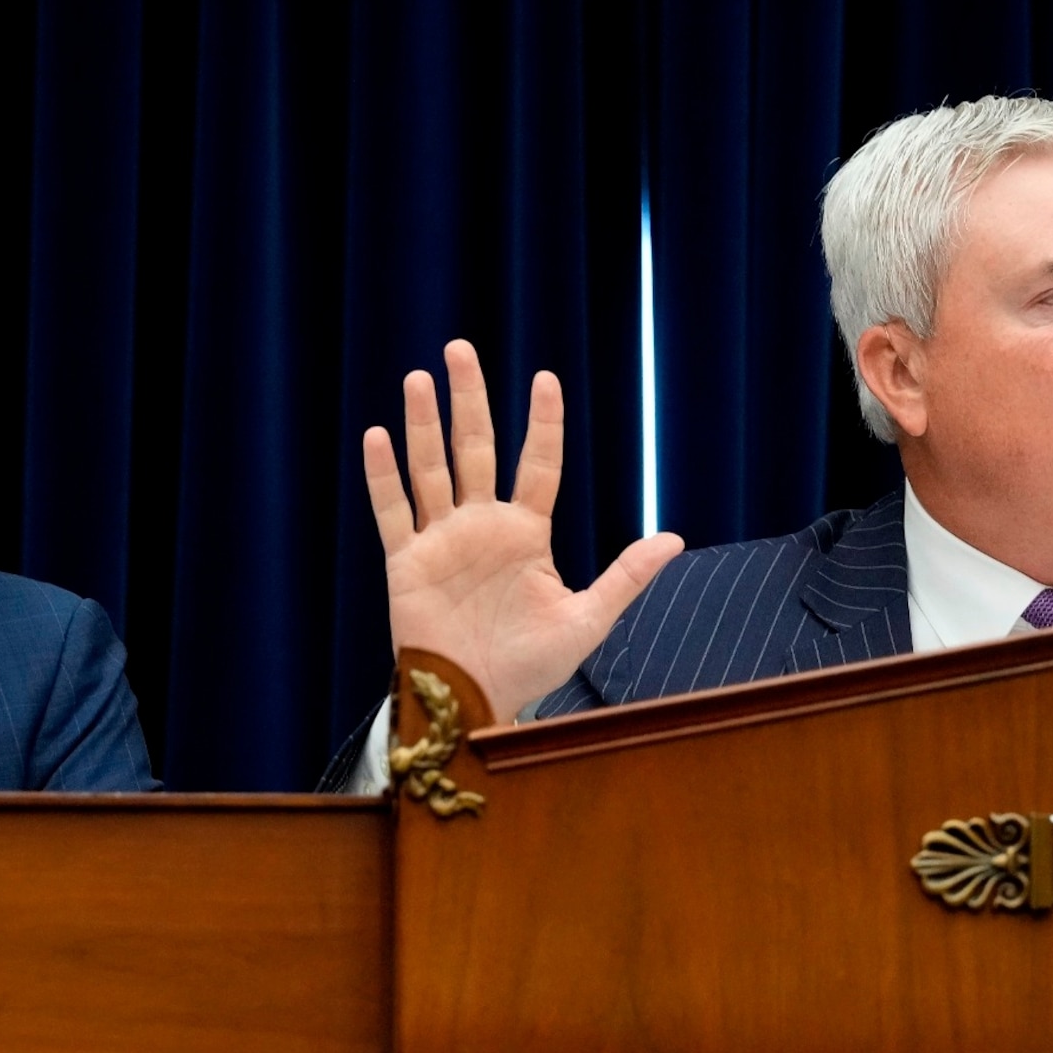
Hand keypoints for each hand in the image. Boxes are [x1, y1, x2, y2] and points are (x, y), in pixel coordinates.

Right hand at [364, 339, 683, 721]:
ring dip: (423, 425)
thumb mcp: (587, 618)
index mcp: (527, 533)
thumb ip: (626, 575)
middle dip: (468, 399)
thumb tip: (675, 538)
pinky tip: (378, 437)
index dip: (542, 422)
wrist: (477, 702)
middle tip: (459, 349)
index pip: (537, 463)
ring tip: (419, 379)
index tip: (546, 380)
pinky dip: (384, 477)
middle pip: (474, 448)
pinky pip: (393, 512)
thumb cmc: (531, 664)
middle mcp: (482, 525)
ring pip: (431, 469)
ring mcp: (442, 540)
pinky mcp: (407, 562)